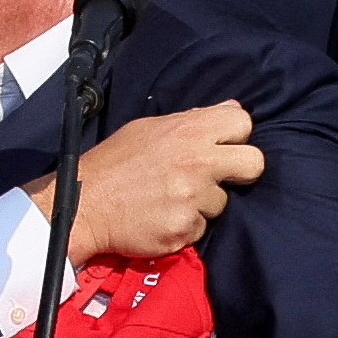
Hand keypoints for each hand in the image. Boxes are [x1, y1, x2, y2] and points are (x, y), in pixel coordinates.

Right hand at [30, 101, 263, 263]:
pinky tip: (161, 216)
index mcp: (189, 131)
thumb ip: (193, 120)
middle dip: (242, 171)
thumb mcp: (149, 128)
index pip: (243, 123)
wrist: (83, 205)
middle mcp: (197, 162)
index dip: (234, 137)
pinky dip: (184, 225)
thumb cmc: (114, 163)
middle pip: (254, 163)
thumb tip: (231, 109)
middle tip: (217, 178)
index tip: (221, 147)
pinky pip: (200, 228)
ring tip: (170, 199)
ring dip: (202, 203)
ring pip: (222, 202)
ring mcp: (193, 198)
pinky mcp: (184, 228)